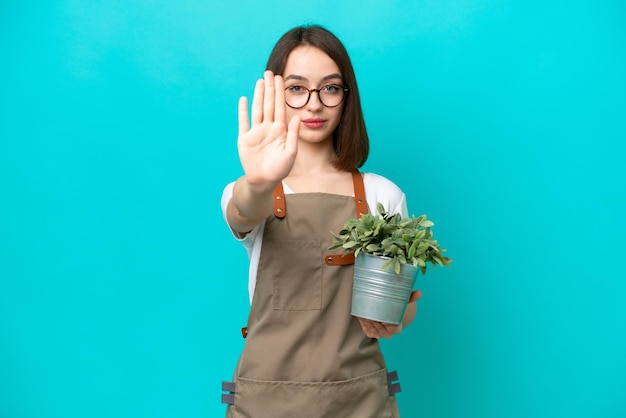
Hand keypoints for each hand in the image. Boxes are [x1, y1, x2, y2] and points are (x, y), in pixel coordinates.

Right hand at [237, 71, 300, 190]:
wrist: (264, 182)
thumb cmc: (280, 170)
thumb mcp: (290, 153)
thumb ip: (293, 134)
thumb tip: (297, 116)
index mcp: (281, 130)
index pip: (280, 107)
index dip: (280, 93)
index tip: (281, 78)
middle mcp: (268, 128)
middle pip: (268, 104)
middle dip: (269, 88)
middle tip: (269, 72)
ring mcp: (256, 132)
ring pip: (257, 109)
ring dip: (258, 95)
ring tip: (260, 81)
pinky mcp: (244, 139)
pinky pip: (243, 122)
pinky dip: (243, 111)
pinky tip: (244, 99)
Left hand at [358, 290, 421, 338]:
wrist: (379, 309)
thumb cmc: (392, 305)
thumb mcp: (400, 300)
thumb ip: (409, 297)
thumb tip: (419, 293)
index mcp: (397, 326)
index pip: (396, 330)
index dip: (390, 325)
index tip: (384, 317)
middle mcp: (388, 333)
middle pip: (383, 330)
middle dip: (377, 322)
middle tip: (373, 311)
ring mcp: (379, 334)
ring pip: (374, 330)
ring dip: (370, 322)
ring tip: (368, 312)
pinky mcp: (370, 333)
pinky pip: (367, 330)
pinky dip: (365, 323)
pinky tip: (365, 316)